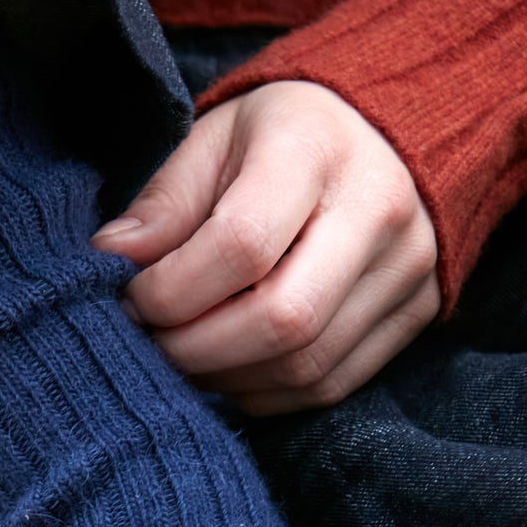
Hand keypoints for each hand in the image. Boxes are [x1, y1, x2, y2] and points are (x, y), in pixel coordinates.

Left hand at [92, 81, 438, 413]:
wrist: (394, 135)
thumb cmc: (285, 136)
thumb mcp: (217, 138)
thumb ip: (166, 202)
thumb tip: (111, 261)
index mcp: (316, 148)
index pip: (240, 245)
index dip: (173, 290)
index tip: (133, 298)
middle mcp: (378, 210)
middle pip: (281, 319)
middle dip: (196, 350)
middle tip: (151, 344)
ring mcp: (406, 270)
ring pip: (306, 365)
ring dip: (228, 380)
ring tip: (185, 358)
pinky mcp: (416, 315)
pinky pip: (331, 384)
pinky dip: (267, 392)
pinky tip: (231, 371)